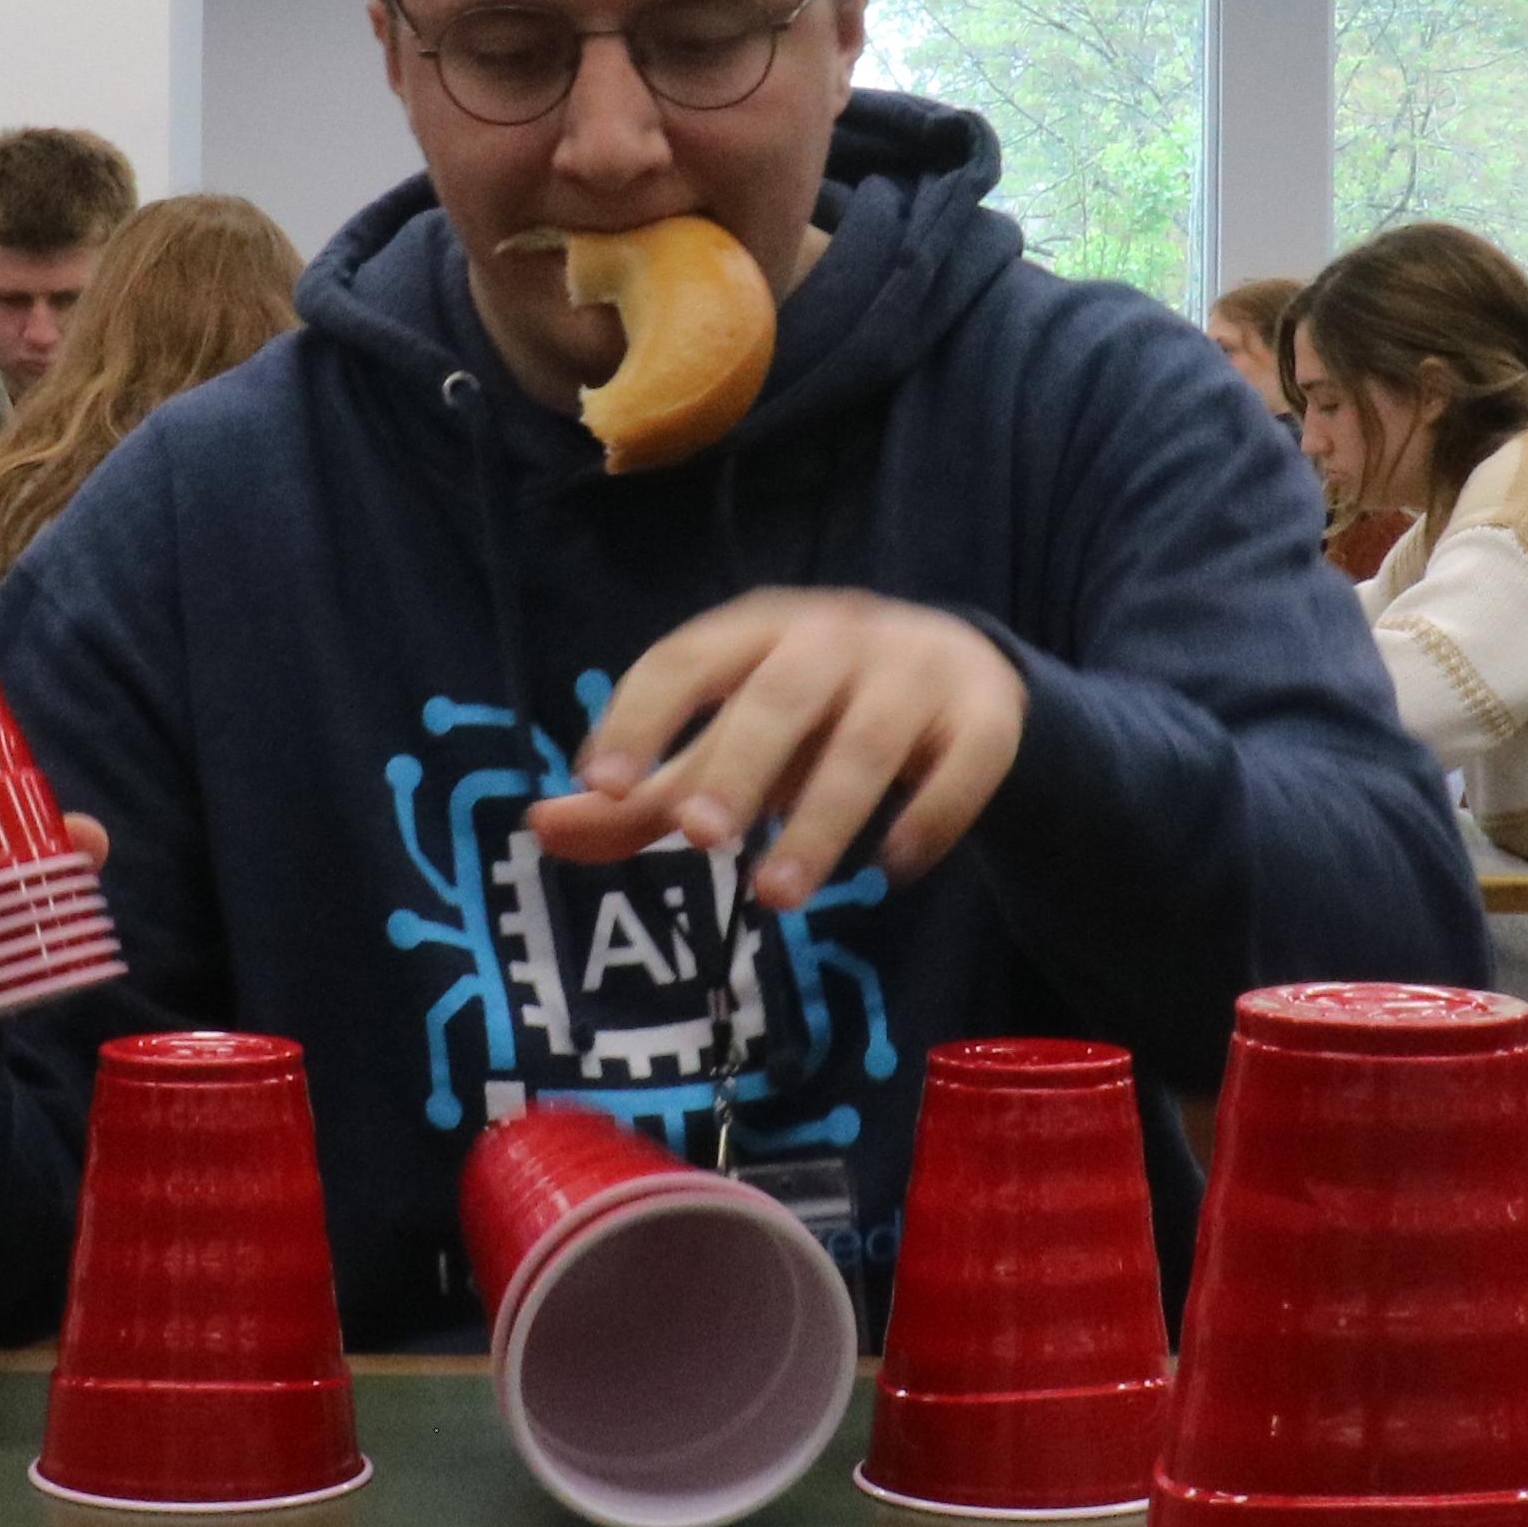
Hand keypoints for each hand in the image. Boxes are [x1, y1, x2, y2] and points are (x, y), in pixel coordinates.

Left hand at [529, 587, 1024, 909]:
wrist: (966, 680)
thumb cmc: (818, 715)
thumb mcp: (730, 740)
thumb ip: (645, 792)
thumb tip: (538, 829)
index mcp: (758, 629)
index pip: (687, 658)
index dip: (643, 715)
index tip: (601, 782)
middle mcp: (838, 636)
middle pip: (781, 695)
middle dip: (737, 765)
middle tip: (701, 839)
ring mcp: (918, 671)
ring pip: (869, 743)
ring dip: (822, 821)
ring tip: (778, 897)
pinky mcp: (988, 716)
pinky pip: (962, 767)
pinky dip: (928, 818)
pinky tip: (893, 870)